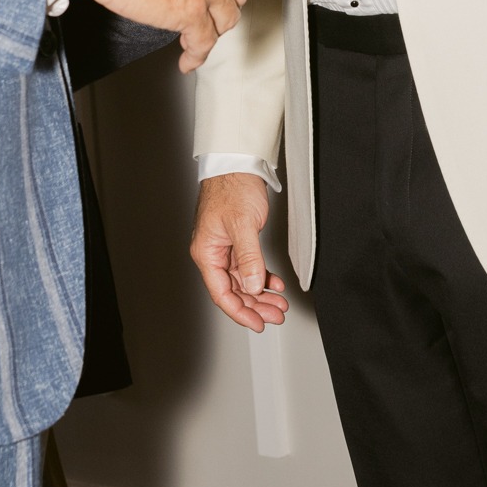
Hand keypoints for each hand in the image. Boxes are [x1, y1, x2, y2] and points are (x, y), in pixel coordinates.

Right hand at [191, 172, 289, 331]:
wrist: (238, 164)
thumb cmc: (233, 188)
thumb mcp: (243, 225)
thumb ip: (248, 258)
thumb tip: (251, 286)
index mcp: (206, 252)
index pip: (222, 293)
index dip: (240, 311)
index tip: (257, 323)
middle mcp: (213, 253)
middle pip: (234, 290)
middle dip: (256, 305)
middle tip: (276, 315)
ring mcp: (225, 247)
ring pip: (243, 280)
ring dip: (261, 293)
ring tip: (279, 304)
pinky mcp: (237, 240)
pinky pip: (249, 266)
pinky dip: (262, 276)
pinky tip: (275, 284)